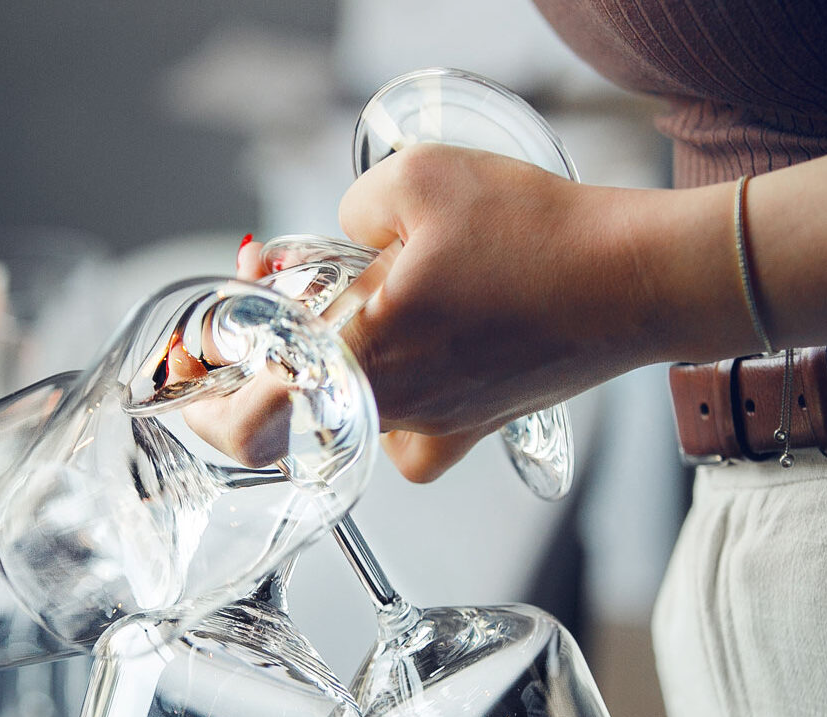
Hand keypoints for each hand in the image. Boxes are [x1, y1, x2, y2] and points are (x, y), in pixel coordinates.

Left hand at [199, 144, 688, 480]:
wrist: (636, 282)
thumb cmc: (537, 237)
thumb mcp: (417, 178)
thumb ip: (348, 212)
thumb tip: (341, 241)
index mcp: (360, 358)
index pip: (247, 412)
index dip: (203, 396)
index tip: (190, 374)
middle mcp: (391, 411)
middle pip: (300, 398)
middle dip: (287, 345)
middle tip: (299, 293)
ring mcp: (437, 428)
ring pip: (356, 404)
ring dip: (351, 358)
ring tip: (384, 298)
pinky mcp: (477, 427)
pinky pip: (412, 426)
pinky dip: (405, 390)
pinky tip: (427, 347)